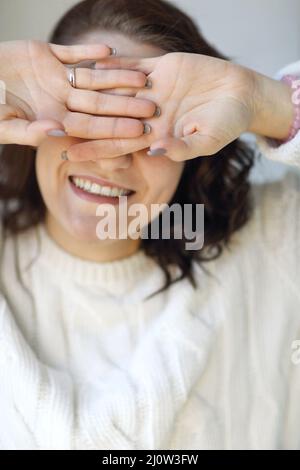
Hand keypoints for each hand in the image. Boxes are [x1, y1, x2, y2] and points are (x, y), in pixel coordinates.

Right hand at [0, 40, 155, 145]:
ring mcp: (55, 78)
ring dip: (117, 77)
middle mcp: (60, 101)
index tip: (140, 131)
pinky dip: (89, 52)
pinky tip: (110, 51)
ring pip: (93, 78)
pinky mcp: (46, 55)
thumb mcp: (2, 125)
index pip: (91, 126)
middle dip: (126, 105)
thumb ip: (27, 132)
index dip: (115, 128)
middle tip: (152, 107)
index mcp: (53, 120)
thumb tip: (55, 132)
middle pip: (100, 103)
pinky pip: (72, 53)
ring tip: (142, 76)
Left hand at [67, 52, 293, 161]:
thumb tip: (154, 151)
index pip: (119, 145)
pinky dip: (114, 64)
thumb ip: (182, 147)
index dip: (95, 150)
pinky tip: (91, 63)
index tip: (70, 157)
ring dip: (92, 90)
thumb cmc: (228, 123)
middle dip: (84, 123)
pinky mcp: (160, 69)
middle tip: (53, 125)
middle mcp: (149, 115)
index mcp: (157, 136)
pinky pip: (133, 66)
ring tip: (63, 90)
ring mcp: (153, 91)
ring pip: (116, 91)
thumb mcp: (207, 140)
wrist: (241, 94)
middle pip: (110, 119)